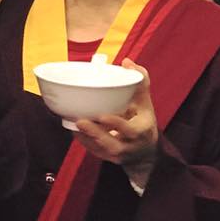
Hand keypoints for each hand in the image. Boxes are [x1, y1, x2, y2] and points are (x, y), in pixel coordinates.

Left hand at [75, 60, 158, 187]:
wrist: (146, 151)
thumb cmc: (143, 121)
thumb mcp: (145, 102)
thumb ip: (139, 82)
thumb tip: (127, 62)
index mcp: (142, 131)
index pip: (131, 131)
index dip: (117, 124)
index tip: (102, 116)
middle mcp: (131, 146)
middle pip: (113, 145)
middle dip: (96, 134)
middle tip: (80, 121)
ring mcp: (118, 155)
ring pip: (101, 150)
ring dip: (86, 137)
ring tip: (73, 123)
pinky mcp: (108, 158)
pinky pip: (94, 151)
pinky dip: (83, 141)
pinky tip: (73, 129)